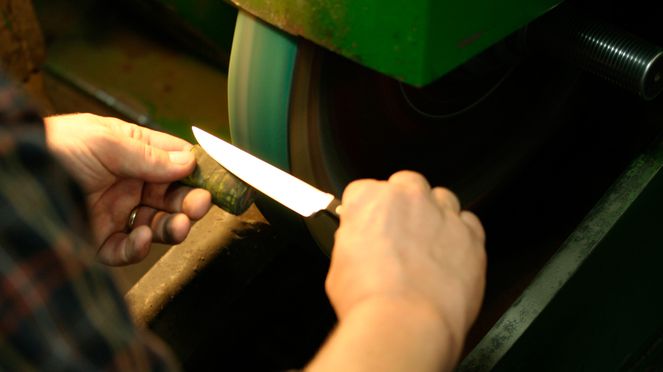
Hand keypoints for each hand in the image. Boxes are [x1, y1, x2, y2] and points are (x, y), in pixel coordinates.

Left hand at [44, 113, 211, 265]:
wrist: (11, 181)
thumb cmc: (52, 148)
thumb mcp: (105, 141)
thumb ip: (149, 155)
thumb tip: (188, 162)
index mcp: (129, 153)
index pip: (173, 163)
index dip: (195, 173)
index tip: (213, 183)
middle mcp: (125, 183)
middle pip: (170, 196)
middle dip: (189, 202)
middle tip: (199, 207)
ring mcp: (114, 212)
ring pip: (156, 225)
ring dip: (172, 227)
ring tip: (179, 227)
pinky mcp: (99, 240)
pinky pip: (128, 248)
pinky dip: (139, 248)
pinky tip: (140, 239)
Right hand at [326, 171, 485, 357]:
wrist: (406, 323)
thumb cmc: (369, 299)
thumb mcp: (338, 267)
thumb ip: (352, 242)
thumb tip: (359, 245)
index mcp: (369, 199)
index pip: (363, 190)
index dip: (364, 212)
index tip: (367, 226)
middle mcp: (408, 198)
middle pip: (406, 184)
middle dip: (403, 204)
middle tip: (398, 235)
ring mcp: (442, 214)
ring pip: (441, 198)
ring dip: (434, 215)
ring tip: (427, 246)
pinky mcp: (470, 235)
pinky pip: (469, 223)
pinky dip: (461, 235)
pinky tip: (450, 256)